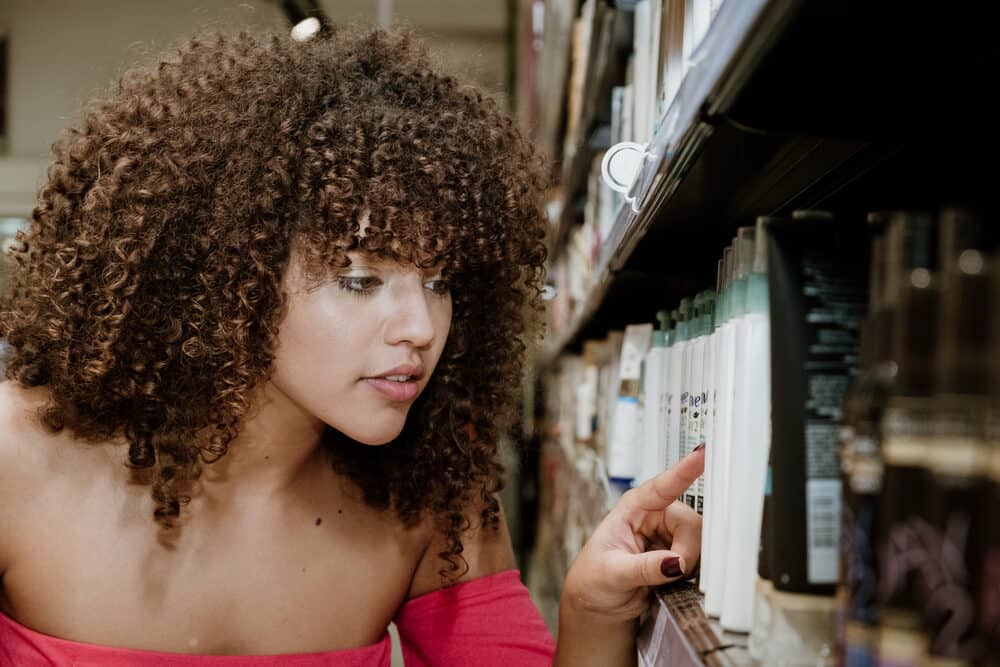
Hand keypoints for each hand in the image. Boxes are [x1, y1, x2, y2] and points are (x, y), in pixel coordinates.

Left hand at [561, 446, 704, 623]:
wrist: (596, 606)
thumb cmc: (594, 580)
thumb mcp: (611, 573)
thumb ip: (643, 567)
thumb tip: (674, 562)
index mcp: (635, 508)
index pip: (663, 486)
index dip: (685, 470)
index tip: (702, 453)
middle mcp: (657, 517)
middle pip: (692, 524)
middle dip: (686, 552)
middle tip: (669, 573)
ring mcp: (671, 537)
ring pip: (701, 544)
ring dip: (689, 566)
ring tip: (662, 579)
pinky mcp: (681, 557)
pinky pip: (702, 561)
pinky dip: (694, 575)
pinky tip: (674, 583)